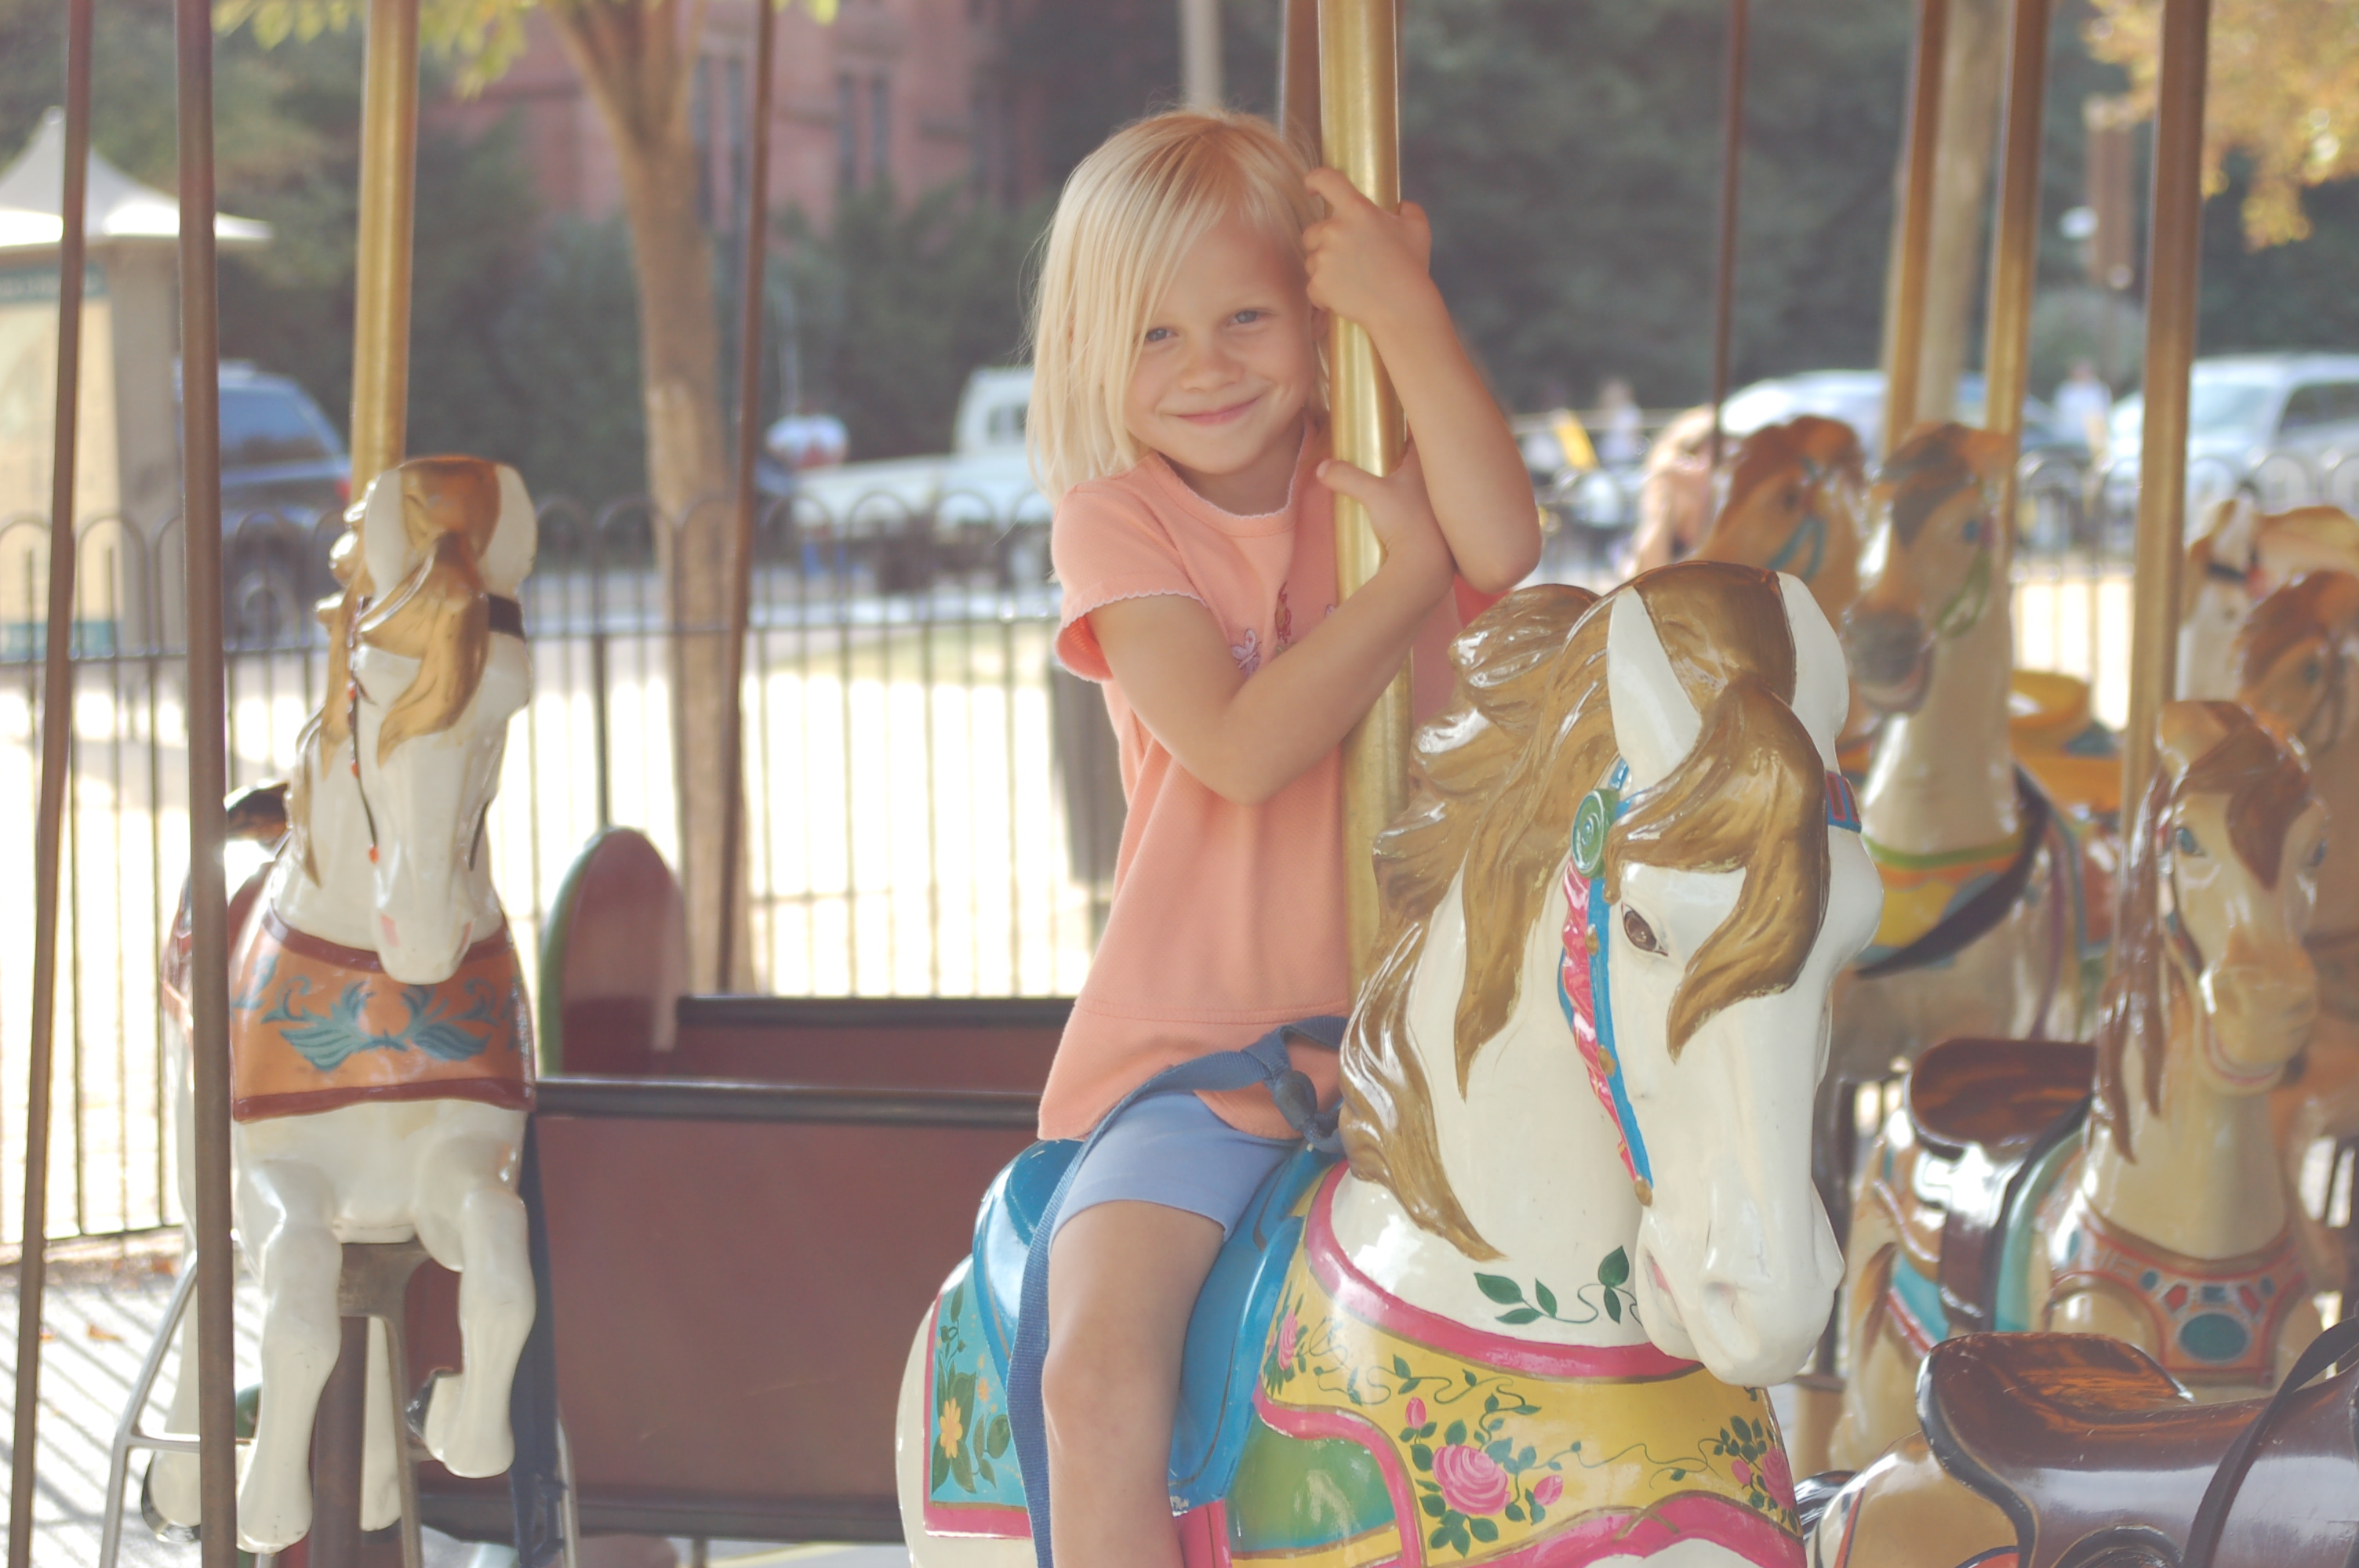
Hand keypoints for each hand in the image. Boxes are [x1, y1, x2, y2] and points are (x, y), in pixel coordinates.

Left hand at [1303, 168, 1436, 334]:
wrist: (1401, 307)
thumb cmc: (1410, 267)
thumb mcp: (1418, 229)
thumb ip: (1409, 209)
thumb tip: (1402, 206)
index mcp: (1357, 210)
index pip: (1327, 180)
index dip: (1315, 180)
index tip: (1312, 187)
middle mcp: (1335, 230)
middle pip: (1313, 231)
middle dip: (1325, 243)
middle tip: (1349, 258)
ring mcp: (1323, 258)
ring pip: (1312, 260)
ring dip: (1325, 268)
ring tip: (1352, 280)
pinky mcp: (1318, 284)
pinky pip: (1313, 287)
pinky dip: (1324, 293)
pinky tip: (1345, 297)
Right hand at [1319, 443, 1452, 601]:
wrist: (1426, 565)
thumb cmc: (1404, 521)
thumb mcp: (1372, 494)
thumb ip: (1347, 478)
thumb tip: (1322, 468)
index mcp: (1428, 467)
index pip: (1420, 440)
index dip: (1406, 434)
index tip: (1393, 433)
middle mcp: (1440, 484)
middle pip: (1424, 464)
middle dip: (1407, 461)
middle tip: (1388, 462)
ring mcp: (1442, 509)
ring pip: (1427, 490)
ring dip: (1414, 488)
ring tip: (1394, 491)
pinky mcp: (1442, 531)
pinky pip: (1429, 514)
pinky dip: (1418, 512)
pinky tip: (1403, 518)